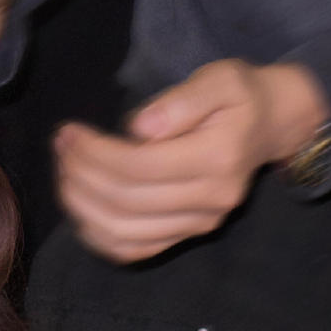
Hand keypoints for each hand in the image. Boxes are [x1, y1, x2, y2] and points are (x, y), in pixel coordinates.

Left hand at [54, 60, 329, 262]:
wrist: (269, 126)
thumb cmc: (238, 97)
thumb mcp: (219, 80)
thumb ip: (181, 101)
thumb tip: (139, 128)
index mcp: (217, 159)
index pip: (139, 166)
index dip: (94, 152)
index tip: (70, 132)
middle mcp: (210, 200)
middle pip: (125, 201)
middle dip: (80, 174)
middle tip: (61, 146)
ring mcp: (199, 224)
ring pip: (123, 232)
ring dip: (80, 204)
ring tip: (65, 171)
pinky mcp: (187, 235)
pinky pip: (133, 250)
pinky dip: (97, 235)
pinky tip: (80, 206)